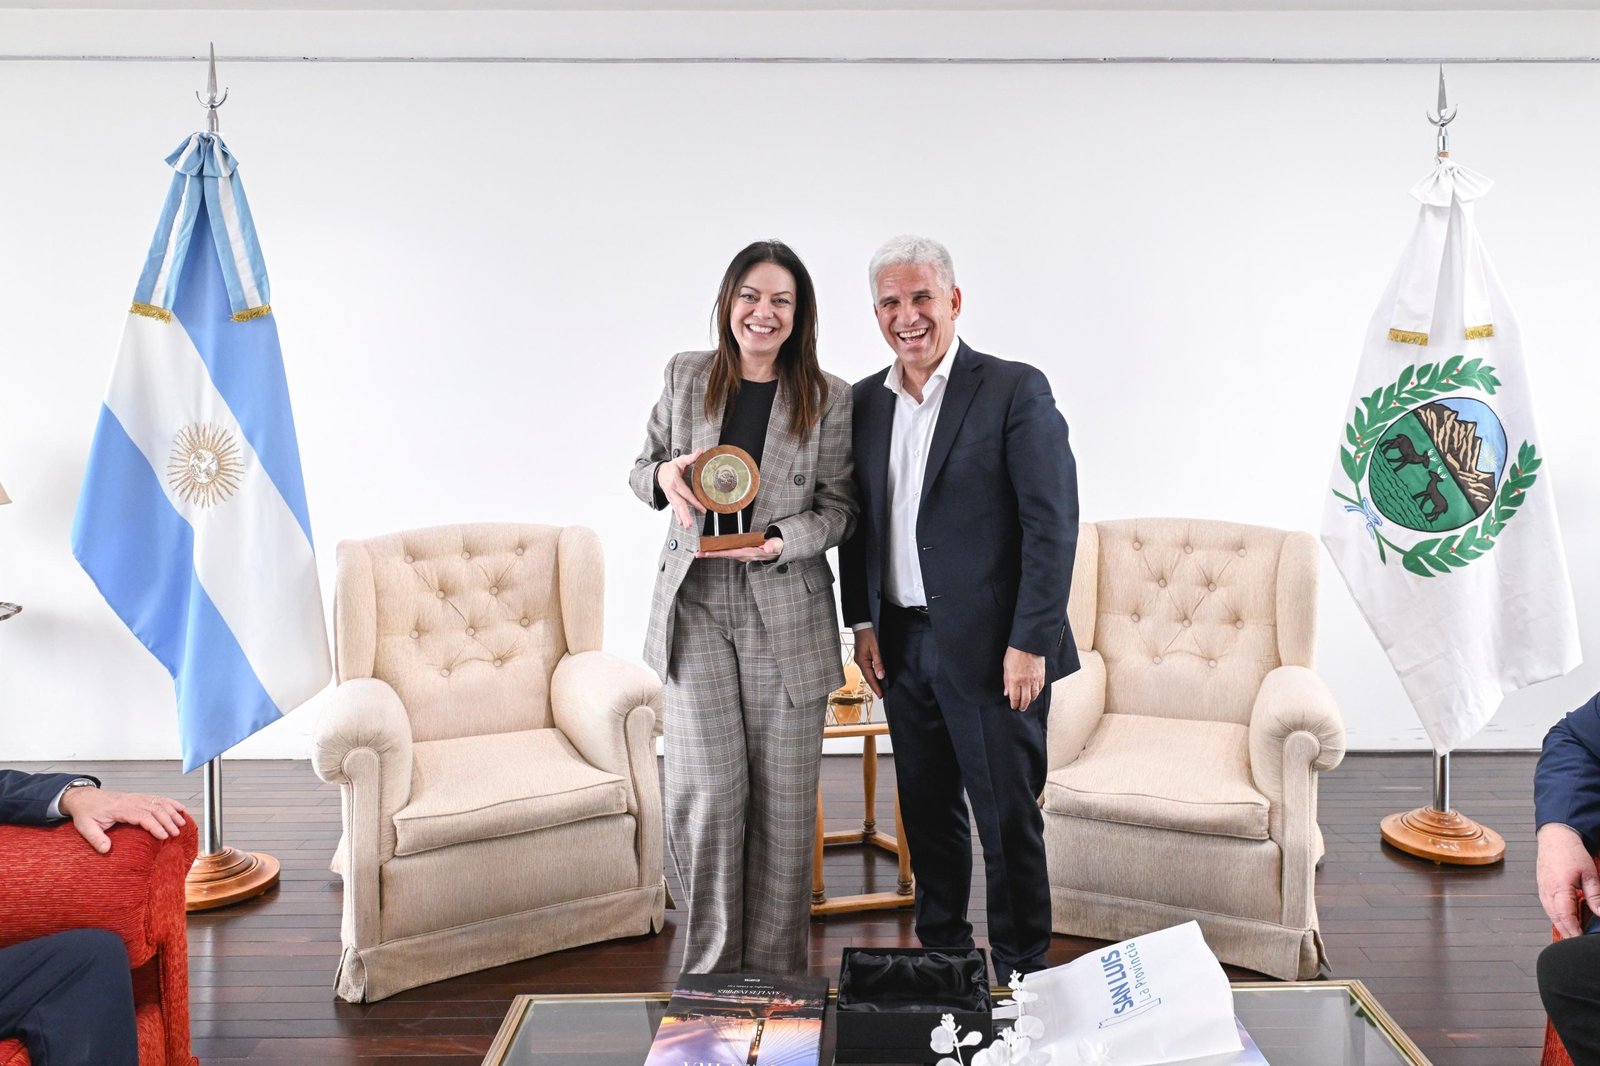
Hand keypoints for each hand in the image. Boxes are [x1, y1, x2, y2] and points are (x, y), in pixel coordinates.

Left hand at [60, 786, 188, 854]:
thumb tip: (106, 850)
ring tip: (182, 822)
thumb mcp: (85, 827)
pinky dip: (171, 802)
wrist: (84, 798)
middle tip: (176, 833)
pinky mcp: (138, 797)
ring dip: (172, 811)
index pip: (143, 815)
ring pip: (159, 802)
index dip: (155, 826)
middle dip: (168, 820)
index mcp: (120, 808)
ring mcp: (136, 797)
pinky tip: (180, 808)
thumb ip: (95, 839)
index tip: (164, 836)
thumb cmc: (86, 812)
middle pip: (155, 808)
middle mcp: (131, 801)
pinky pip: (158, 798)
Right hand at [656, 450, 706, 529]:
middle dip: (685, 514)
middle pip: (679, 504)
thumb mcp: (680, 460)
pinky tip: (681, 523)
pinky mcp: (670, 499)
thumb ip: (691, 457)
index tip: (702, 508)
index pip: (686, 493)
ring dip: (682, 518)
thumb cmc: (671, 466)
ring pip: (676, 508)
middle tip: (690, 523)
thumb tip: (700, 451)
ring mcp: (670, 496)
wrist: (659, 472)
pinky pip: (674, 509)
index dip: (694, 501)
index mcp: (675, 482)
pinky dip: (678, 517)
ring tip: (687, 526)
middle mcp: (671, 491)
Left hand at [697, 537, 782, 562]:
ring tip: (699, 552)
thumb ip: (773, 546)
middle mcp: (743, 555)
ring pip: (724, 554)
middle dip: (710, 554)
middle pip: (724, 555)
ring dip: (711, 554)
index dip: (719, 553)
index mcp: (750, 552)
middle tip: (697, 554)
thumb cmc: (775, 546)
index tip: (708, 553)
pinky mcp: (740, 552)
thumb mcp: (777, 545)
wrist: (777, 551)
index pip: (732, 553)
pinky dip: (717, 551)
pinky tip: (709, 550)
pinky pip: (727, 552)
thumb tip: (768, 547)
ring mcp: (741, 554)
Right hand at [854, 627, 885, 697]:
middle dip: (874, 685)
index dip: (875, 687)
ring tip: (880, 687)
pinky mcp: (862, 656)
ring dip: (873, 680)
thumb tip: (880, 676)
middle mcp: (859, 661)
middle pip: (868, 676)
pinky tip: (877, 675)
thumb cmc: (868, 634)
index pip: (869, 677)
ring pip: (867, 672)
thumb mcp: (876, 648)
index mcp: (861, 661)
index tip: (880, 695)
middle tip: (881, 694)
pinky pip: (867, 667)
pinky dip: (872, 673)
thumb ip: (878, 662)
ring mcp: (860, 659)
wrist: (863, 624)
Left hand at [1003, 647, 1045, 710]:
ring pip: (1034, 695)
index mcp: (1015, 680)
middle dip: (1023, 706)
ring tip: (1027, 703)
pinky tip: (1034, 694)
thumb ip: (1006, 681)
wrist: (1028, 644)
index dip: (1014, 704)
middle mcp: (1026, 681)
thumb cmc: (1014, 653)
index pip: (1015, 697)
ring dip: (1030, 701)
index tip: (1013, 707)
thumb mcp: (1006, 667)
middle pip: (1025, 699)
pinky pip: (1040, 688)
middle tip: (1021, 709)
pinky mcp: (1041, 675)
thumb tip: (1006, 693)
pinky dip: (1037, 693)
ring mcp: (1035, 679)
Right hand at [1538, 823, 1598, 937]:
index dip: (1574, 932)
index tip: (1581, 940)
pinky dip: (1557, 916)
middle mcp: (1547, 892)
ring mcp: (1542, 890)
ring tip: (1575, 933)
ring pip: (1551, 915)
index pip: (1566, 917)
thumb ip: (1594, 896)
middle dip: (1567, 933)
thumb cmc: (1570, 852)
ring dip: (1562, 925)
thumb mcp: (1589, 873)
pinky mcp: (1542, 888)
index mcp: (1559, 888)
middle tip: (1579, 941)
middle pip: (1556, 919)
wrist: (1555, 837)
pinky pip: (1548, 907)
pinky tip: (1567, 918)